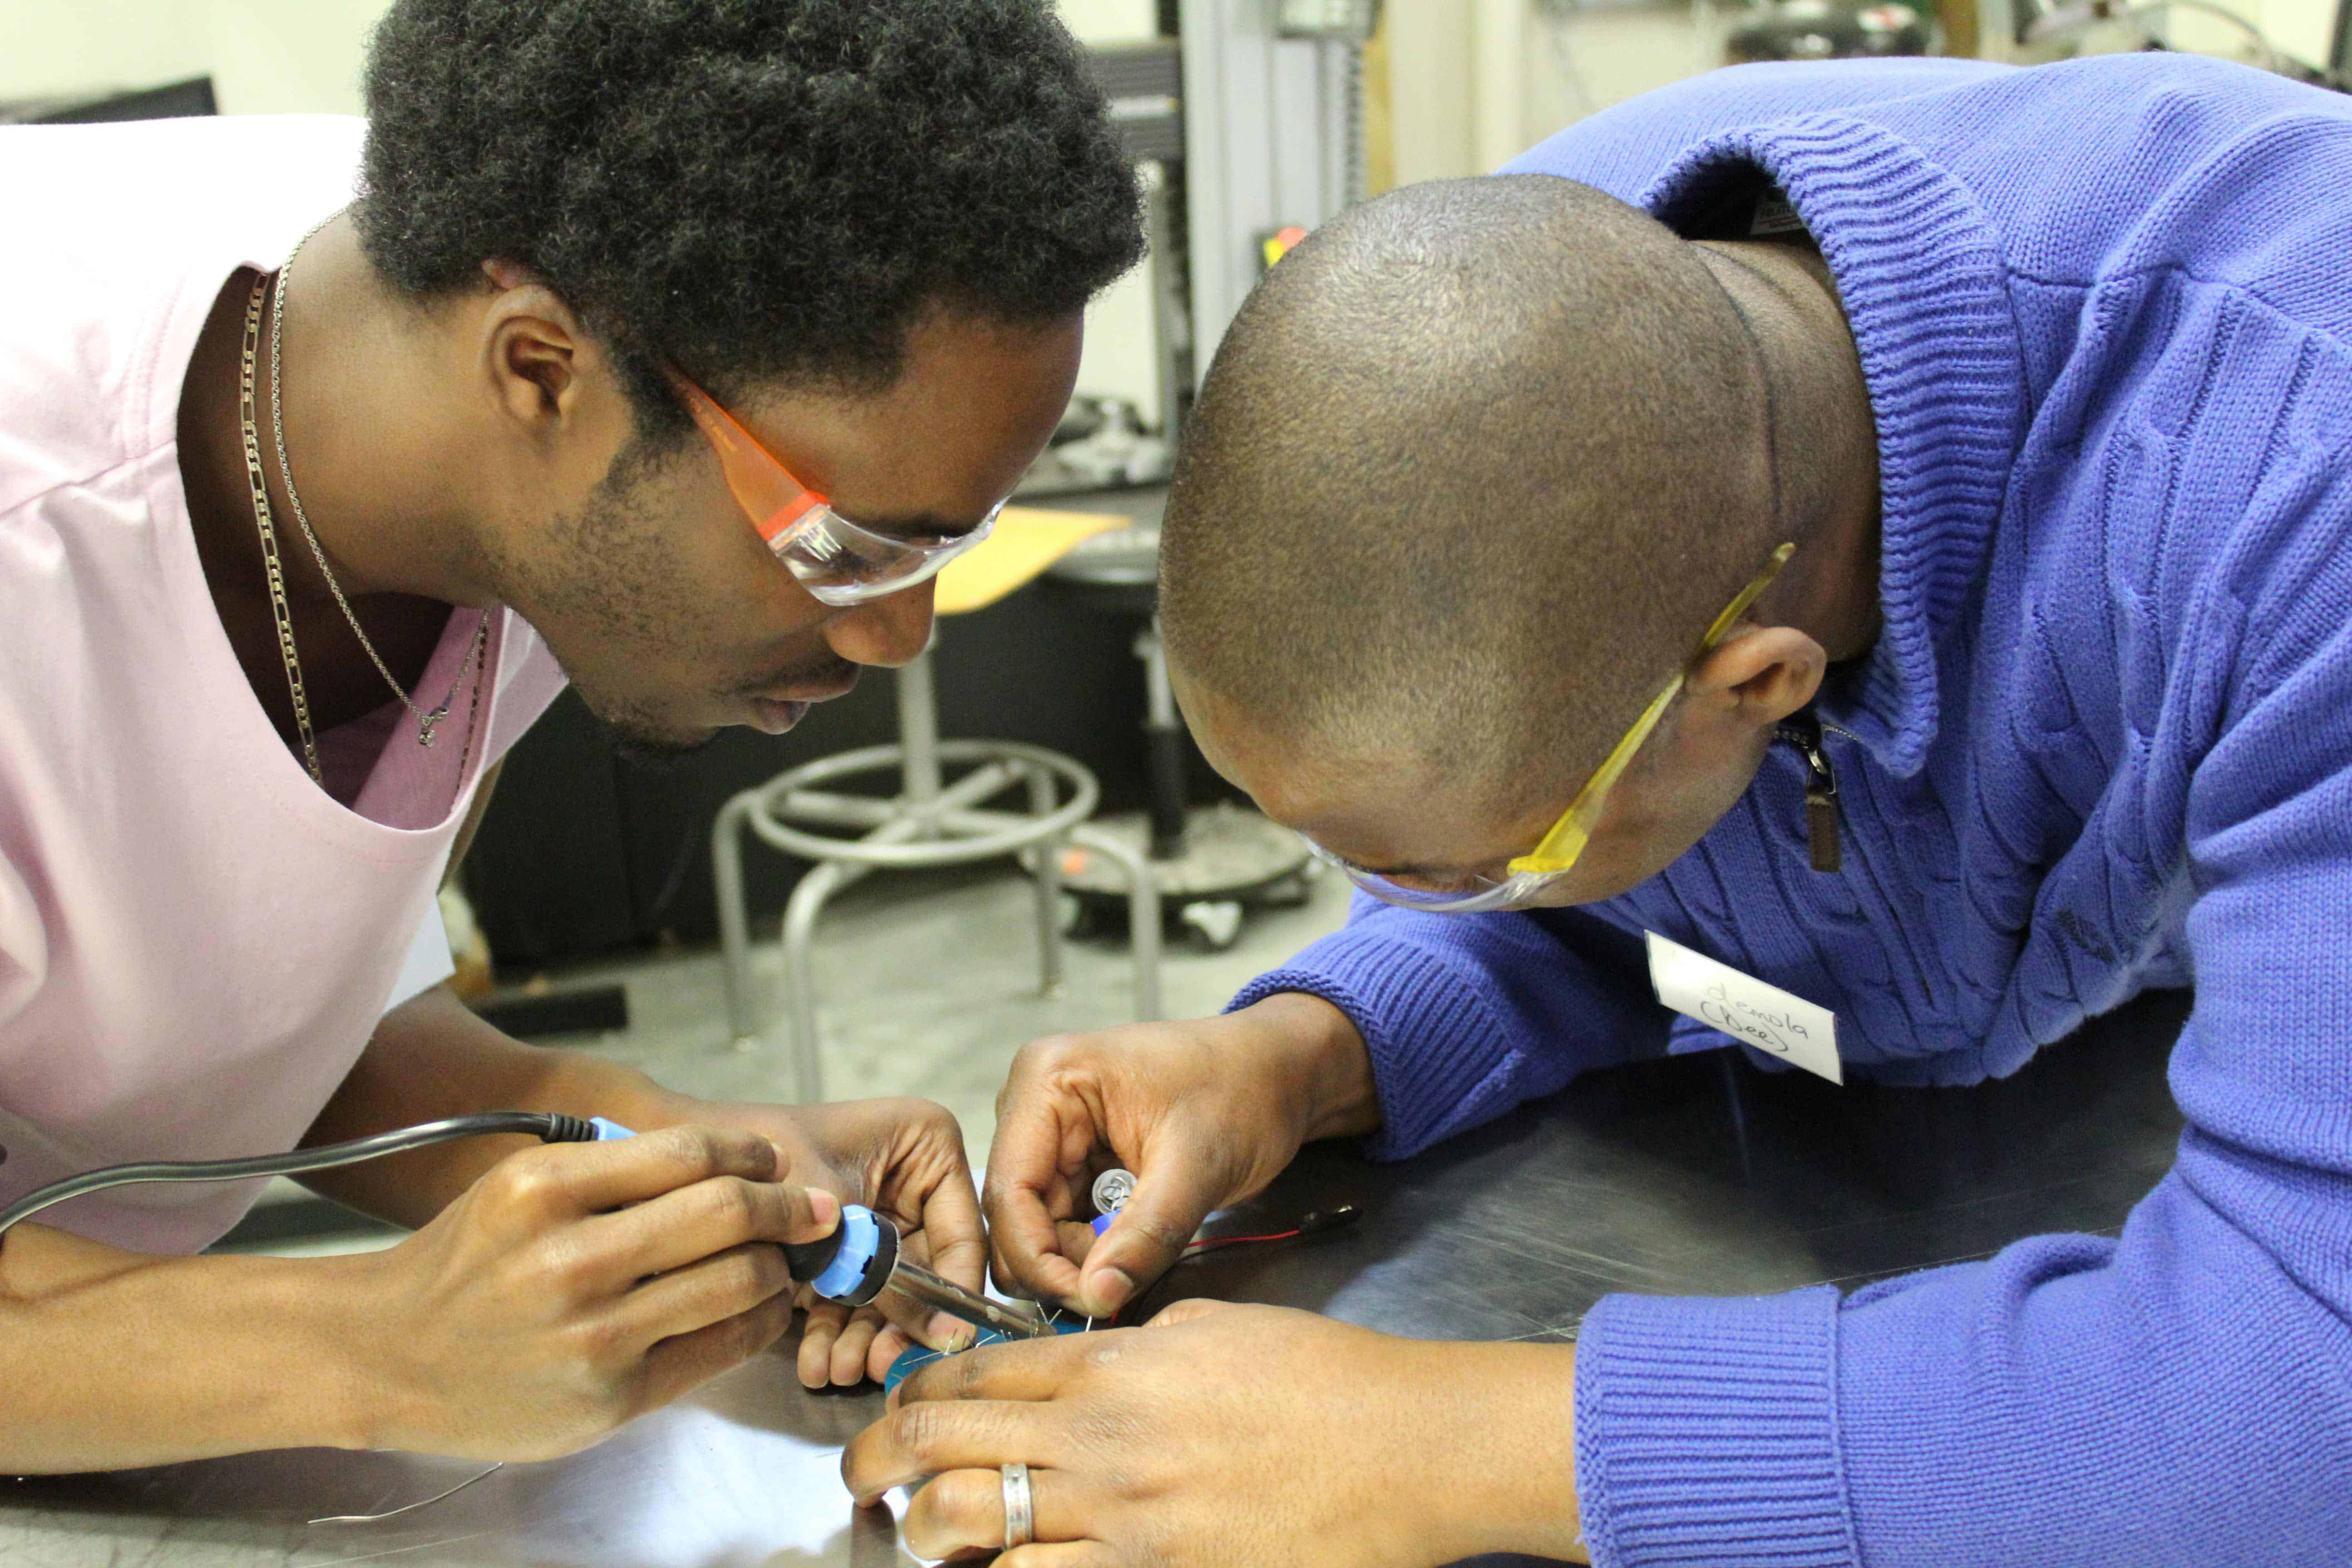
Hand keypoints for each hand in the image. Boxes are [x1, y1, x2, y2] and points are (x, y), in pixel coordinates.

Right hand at [340, 1123, 838, 1459]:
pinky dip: (756, 1320)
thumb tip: (731, 1163)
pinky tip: (755, 1308)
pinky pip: (719, 1345)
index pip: (690, 1154)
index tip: (771, 1164)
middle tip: (809, 1210)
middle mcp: (569, 1258)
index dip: (751, 1155)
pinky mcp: (612, 1396)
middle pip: (727, 1212)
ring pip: (738, 1279)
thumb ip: (613, 1172)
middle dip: (786, 1208)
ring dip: (779, 1266)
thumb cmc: (464, 1266)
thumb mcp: (518, 1188)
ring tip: (781, 1261)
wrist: (386, 1356)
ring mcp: (593, 1334)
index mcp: (543, 1190)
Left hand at [662, 1094, 983, 1386]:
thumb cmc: (761, 1158)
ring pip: (887, 1294)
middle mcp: (910, 1182)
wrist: (683, 1164)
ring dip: (863, 1338)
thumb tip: (949, 1336)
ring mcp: (873, 1218)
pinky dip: (833, 1332)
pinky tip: (815, 1360)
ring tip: (834, 1368)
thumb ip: (894, 1277)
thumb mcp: (834, 1215)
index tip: (942, 1342)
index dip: (954, 1294)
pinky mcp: (838, 1249)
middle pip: (926, 1272)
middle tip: (876, 1365)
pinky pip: (850, 1298)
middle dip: (898, 1325)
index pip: (963, 1234)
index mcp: (927, 1146)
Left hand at [842, 1299, 1586, 1565]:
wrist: (1406, 1448)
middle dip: (877, 1458)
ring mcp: (1120, 1517)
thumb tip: (1091, 1361)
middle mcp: (1098, 1440)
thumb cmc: (1324, 1380)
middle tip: (860, 1476)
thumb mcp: (1214, 1331)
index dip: (915, 1387)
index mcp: (1111, 1367)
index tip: (894, 1404)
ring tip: (923, 1532)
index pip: (973, 1371)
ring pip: (968, 1523)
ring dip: (928, 1529)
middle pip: (943, 1441)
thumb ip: (1136, 1346)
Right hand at [985, 993, 1378, 1317]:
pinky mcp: (1076, 1155)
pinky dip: (1096, 1246)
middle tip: (1117, 1287)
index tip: (1085, 1301)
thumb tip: (1097, 1299)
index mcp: (1047, 1081)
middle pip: (1017, 1214)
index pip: (1010, 1191)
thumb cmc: (1244, 1090)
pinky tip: (1134, 1245)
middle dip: (1061, 1262)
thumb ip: (1143, 1236)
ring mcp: (1053, 1130)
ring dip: (1082, 1257)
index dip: (1038, 1259)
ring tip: (1139, 1254)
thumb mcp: (1196, 1165)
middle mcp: (1034, 1103)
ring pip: (1038, 1226)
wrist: (1279, 1073)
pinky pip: (1066, 1220)